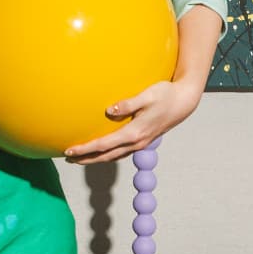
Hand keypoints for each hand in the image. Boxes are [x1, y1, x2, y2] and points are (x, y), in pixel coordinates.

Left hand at [63, 77, 201, 163]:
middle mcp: (136, 142)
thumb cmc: (166, 94)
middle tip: (67, 158)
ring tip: (79, 157)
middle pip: (106, 156)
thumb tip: (110, 110)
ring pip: (113, 156)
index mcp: (134, 133)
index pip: (103, 145)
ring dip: (95, 158)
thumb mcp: (147, 95)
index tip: (69, 151)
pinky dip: (107, 153)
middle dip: (86, 159)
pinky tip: (100, 150)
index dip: (85, 149)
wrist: (185, 101)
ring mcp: (140, 144)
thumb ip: (128, 103)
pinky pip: (120, 152)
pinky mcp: (143, 140)